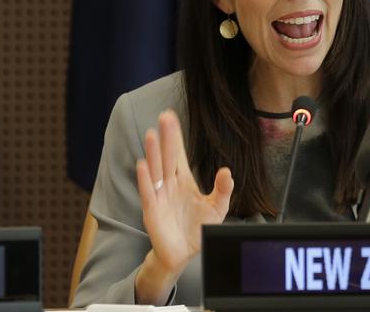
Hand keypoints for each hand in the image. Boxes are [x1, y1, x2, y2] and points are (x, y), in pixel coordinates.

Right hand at [135, 110, 232, 282]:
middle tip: (165, 116)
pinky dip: (145, 179)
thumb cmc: (198, 228)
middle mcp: (169, 184)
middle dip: (166, 137)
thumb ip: (223, 190)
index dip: (175, 136)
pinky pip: (148, 193)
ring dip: (153, 153)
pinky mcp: (152, 211)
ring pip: (155, 170)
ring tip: (152, 134)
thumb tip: (226, 171)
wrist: (184, 254)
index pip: (178, 154)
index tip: (171, 116)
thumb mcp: (217, 208)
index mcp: (184, 181)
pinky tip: (143, 166)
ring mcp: (159, 196)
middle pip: (167, 157)